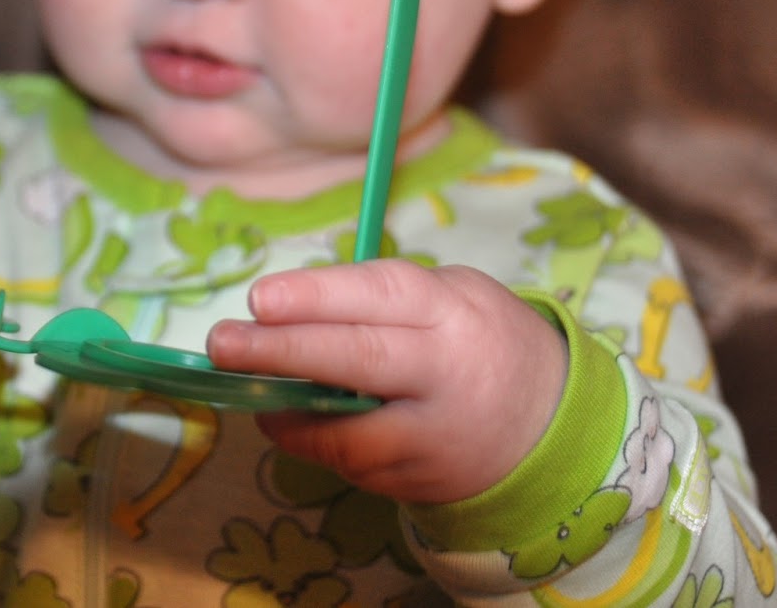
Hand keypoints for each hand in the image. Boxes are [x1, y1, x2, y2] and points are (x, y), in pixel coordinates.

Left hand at [206, 261, 567, 503]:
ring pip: (348, 430)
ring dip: (286, 410)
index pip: (379, 296)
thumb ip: (384, 297)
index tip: (260, 298)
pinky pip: (353, 462)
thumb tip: (295, 305)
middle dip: (283, 351)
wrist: (552, 424)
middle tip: (224, 343)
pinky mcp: (419, 481)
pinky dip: (312, 440)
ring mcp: (434, 436)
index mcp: (451, 311)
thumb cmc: (482, 340)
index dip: (316, 297)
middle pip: (359, 359)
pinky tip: (286, 417)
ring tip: (244, 388)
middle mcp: (445, 373)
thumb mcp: (454, 295)